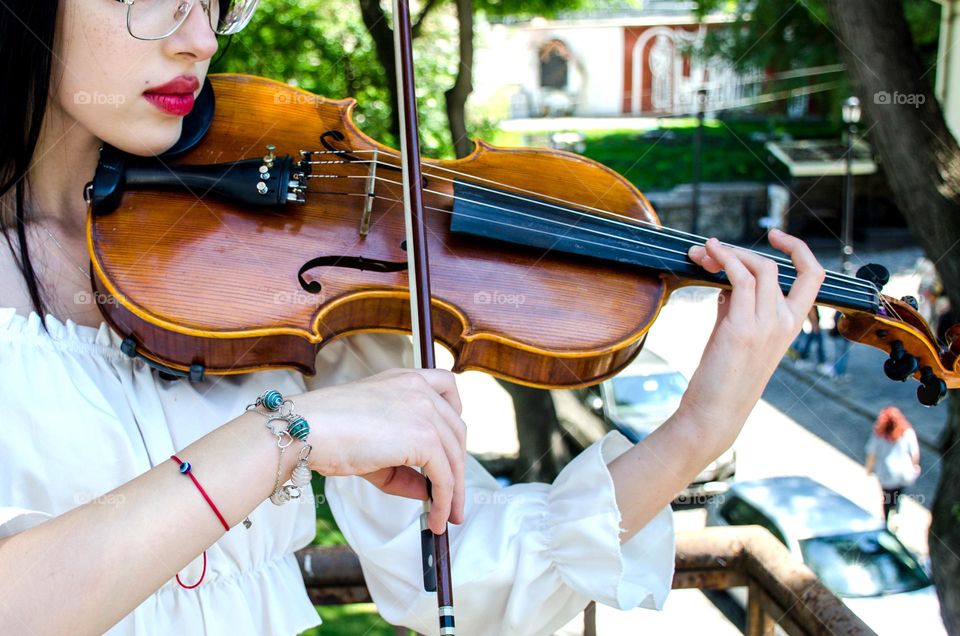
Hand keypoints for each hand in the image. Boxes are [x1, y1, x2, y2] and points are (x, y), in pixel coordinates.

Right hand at [293, 368, 465, 532]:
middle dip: (457, 466)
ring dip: (454, 492)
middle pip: (456, 431)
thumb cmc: (326, 433)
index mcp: (405, 379)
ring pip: (454, 457)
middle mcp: (419, 389)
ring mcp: (425, 411)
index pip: (447, 389)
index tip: (451, 444)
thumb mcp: (372, 446)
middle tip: (452, 496)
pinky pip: (444, 476)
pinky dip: (444, 500)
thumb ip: (402, 466)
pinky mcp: (425, 437)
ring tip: (447, 516)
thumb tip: (426, 492)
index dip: (454, 418)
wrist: (307, 430)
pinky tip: (435, 517)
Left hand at [683, 230, 824, 449]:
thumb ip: (737, 306)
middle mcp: (786, 323)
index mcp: (791, 326)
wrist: (715, 412)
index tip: (774, 235)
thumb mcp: (736, 334)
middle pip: (776, 266)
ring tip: (701, 252)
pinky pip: (740, 279)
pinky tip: (705, 255)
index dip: (798, 249)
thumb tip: (726, 282)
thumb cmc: (723, 378)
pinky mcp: (743, 328)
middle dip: (742, 250)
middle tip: (712, 249)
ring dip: (727, 253)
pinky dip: (723, 260)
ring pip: (758, 268)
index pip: (814, 277)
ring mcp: (768, 325)